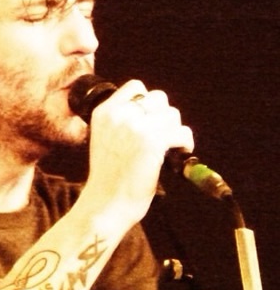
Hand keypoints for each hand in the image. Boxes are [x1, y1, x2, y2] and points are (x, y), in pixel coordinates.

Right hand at [83, 79, 193, 224]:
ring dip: (174, 131)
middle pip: (158, 98)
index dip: (147, 102)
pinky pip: (181, 132)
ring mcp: (136, 127)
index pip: (135, 87)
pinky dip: (185, 143)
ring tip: (168, 147)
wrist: (106, 203)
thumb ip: (120, 121)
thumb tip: (151, 111)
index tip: (150, 120)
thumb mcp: (104, 139)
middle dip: (163, 116)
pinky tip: (178, 154)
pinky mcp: (153, 141)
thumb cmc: (107, 177)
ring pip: (172, 114)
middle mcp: (119, 115)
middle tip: (161, 136)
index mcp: (103, 112)